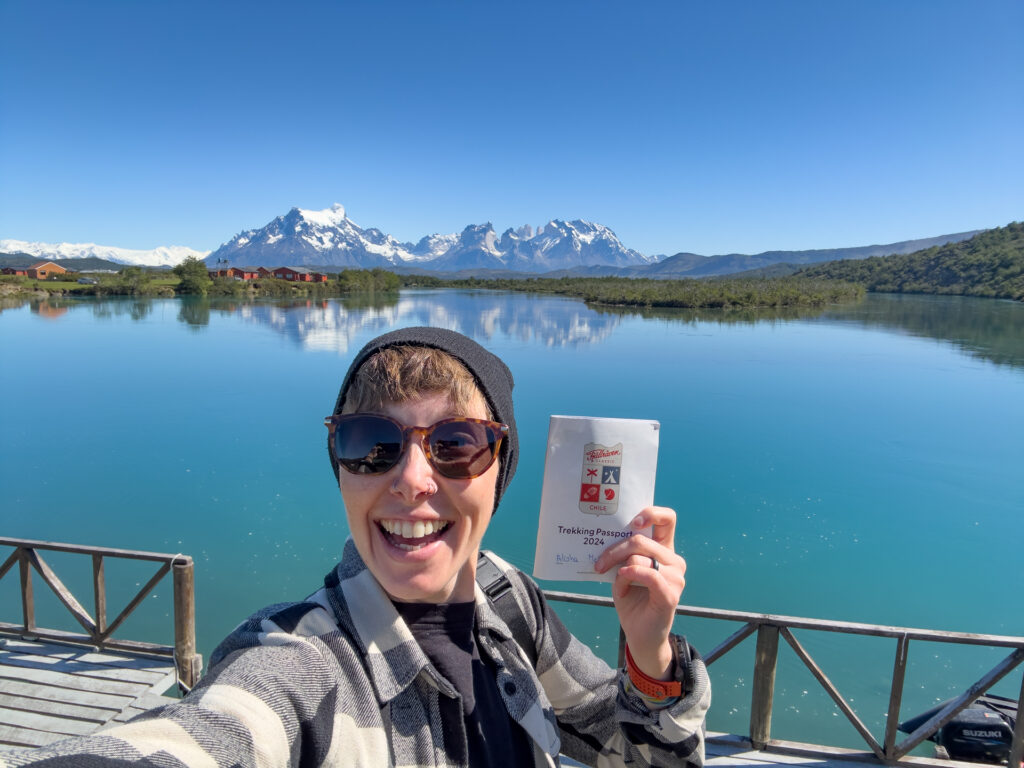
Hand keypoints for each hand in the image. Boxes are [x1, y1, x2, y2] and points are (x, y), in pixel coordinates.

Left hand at [594, 506, 685, 680]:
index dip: (651, 513)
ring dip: (619, 568)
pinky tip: (621, 586)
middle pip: (641, 540)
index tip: (632, 521)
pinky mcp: (670, 594)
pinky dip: (628, 577)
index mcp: (664, 551)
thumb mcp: (624, 571)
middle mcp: (674, 561)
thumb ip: (625, 553)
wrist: (640, 635)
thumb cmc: (631, 600)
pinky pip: (647, 574)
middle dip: (614, 549)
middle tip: (599, 563)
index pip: (667, 519)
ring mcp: (676, 577)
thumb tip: (606, 534)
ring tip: (615, 584)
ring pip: (639, 556)